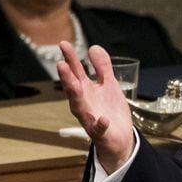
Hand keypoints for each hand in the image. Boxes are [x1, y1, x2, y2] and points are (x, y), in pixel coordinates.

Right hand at [57, 42, 134, 172]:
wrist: (120, 137)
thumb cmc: (110, 110)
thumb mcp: (109, 85)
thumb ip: (102, 67)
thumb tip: (94, 47)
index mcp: (86, 91)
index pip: (76, 72)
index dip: (70, 59)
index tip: (64, 44)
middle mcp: (83, 103)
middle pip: (73, 88)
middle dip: (67, 77)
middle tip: (61, 63)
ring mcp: (90, 118)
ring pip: (80, 107)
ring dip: (76, 96)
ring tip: (74, 85)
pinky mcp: (100, 132)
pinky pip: (99, 128)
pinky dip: (100, 124)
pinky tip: (102, 119)